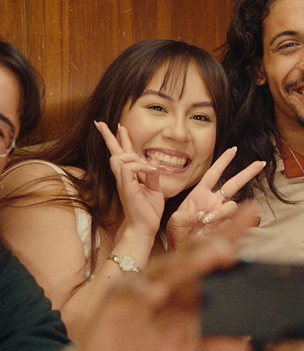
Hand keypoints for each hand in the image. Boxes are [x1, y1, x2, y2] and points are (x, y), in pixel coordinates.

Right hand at [66, 205, 254, 350]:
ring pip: (168, 269)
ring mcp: (144, 288)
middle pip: (193, 256)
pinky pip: (132, 291)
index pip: (214, 262)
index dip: (232, 238)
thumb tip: (247, 347)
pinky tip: (158, 293)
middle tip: (233, 250)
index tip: (253, 217)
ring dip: (189, 263)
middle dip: (214, 247)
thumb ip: (213, 349)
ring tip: (212, 256)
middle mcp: (170, 285)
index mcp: (189, 295)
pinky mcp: (117, 300)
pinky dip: (144, 291)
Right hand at [95, 120, 163, 239]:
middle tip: (100, 122)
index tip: (119, 126)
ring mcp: (123, 182)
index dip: (122, 140)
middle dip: (109, 136)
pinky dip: (141, 166)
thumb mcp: (155, 190)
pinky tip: (150, 172)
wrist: (144, 228)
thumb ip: (152, 175)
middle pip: (114, 152)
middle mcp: (123, 177)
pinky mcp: (126, 187)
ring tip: (146, 166)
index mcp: (130, 177)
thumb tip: (152, 160)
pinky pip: (128, 167)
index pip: (124, 155)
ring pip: (119, 158)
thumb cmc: (148, 212)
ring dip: (134, 156)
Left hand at [166, 147, 263, 249]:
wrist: (182, 251)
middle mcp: (213, 202)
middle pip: (233, 184)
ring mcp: (221, 214)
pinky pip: (231, 223)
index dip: (223, 162)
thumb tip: (203, 215)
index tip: (233, 150)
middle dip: (247, 173)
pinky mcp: (226, 227)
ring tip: (206, 222)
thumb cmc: (177, 234)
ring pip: (231, 206)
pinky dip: (223, 225)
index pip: (213, 174)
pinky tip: (211, 230)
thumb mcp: (175, 221)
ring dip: (221, 212)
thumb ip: (186, 216)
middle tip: (260, 163)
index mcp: (200, 195)